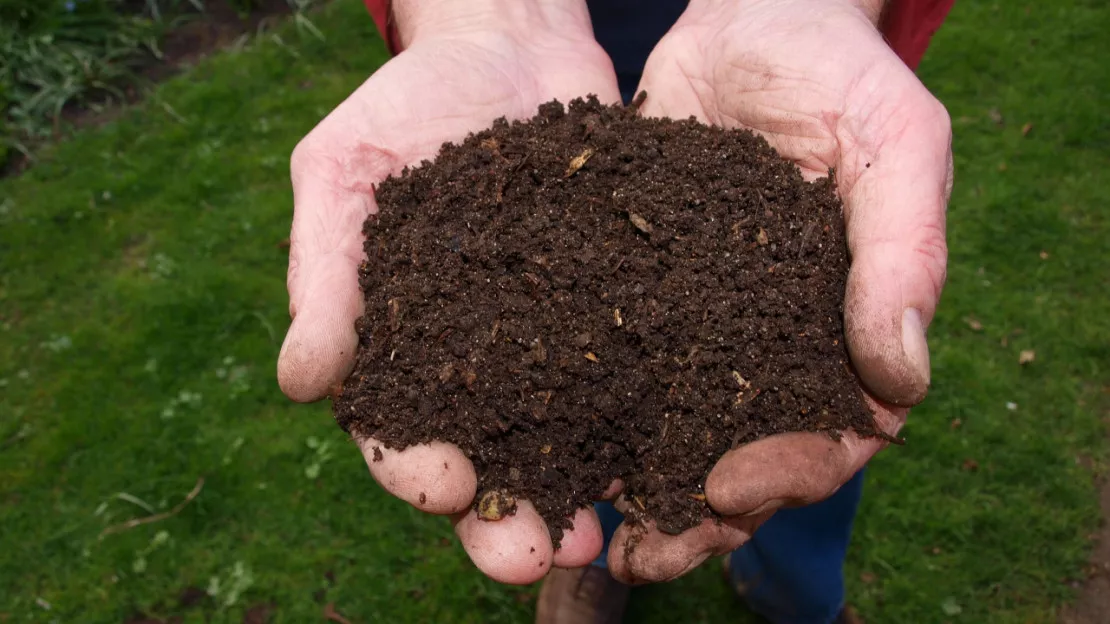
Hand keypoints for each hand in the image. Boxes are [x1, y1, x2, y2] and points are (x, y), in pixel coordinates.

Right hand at [277, 0, 620, 584]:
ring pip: (565, 440)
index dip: (415, 469)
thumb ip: (323, 274)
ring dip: (579, 496)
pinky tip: (669, 452)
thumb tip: (300, 384)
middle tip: (530, 557)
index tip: (442, 485)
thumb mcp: (342, 172)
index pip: (398, 430)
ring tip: (603, 538)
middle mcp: (480, 363)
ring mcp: (553, 341)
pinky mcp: (617, 311)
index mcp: (402, 346)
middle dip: (504, 518)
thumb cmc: (405, 107)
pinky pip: (633, 374)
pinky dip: (647, 420)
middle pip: (488, 461)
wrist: (507, 46)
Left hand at [605, 0, 951, 582]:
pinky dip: (577, 410)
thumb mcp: (893, 144)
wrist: (748, 16)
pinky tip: (536, 443)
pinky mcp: (632, 292)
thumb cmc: (838, 73)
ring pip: (667, 428)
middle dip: (695, 514)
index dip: (789, 474)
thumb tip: (902, 382)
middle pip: (740, 456)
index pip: (833, 434)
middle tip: (640, 555)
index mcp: (843, 329)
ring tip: (579, 530)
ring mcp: (698, 324)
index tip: (728, 489)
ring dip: (628, 486)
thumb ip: (903, 254)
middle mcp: (767, 343)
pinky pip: (606, 364)